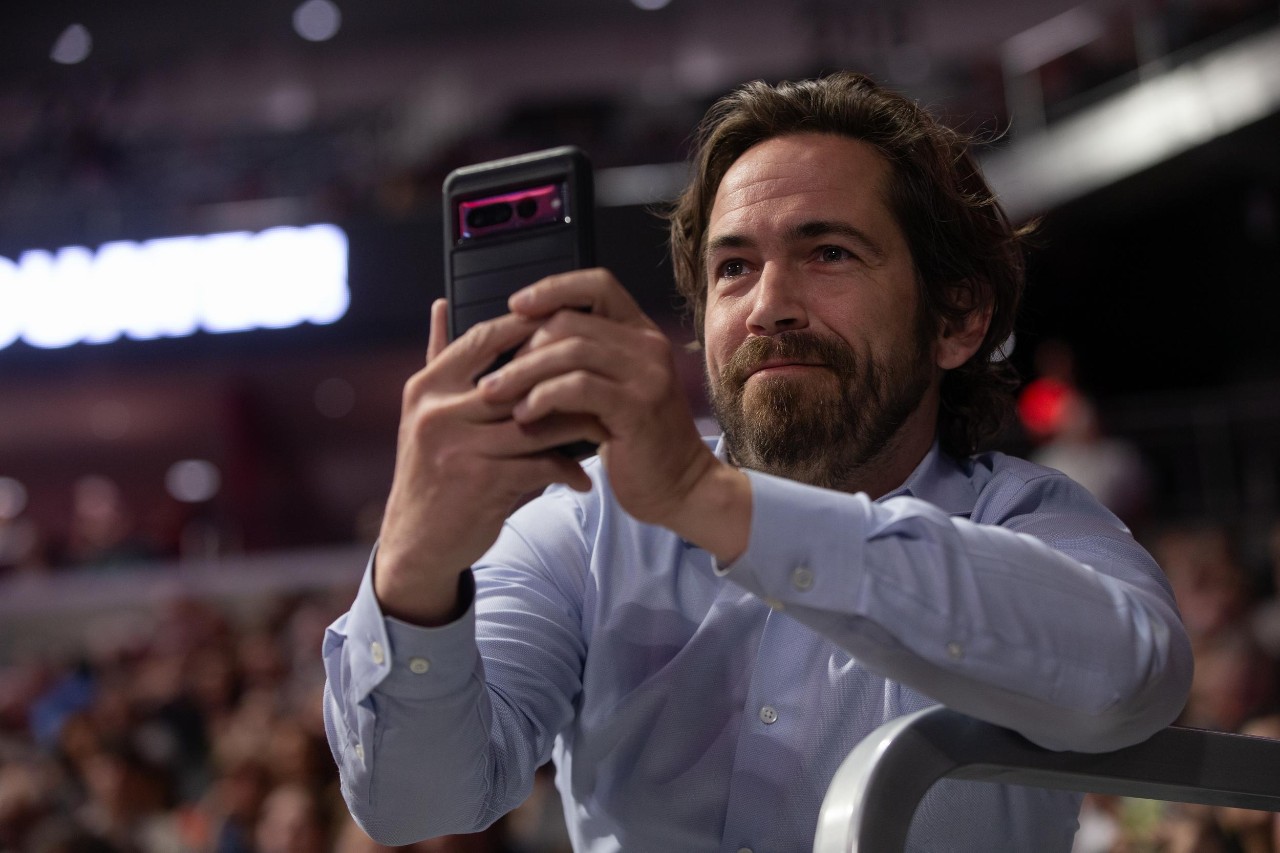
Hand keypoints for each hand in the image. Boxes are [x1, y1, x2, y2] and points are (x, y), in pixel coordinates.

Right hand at [374, 299, 604, 624]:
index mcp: (427, 388)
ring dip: (576, 424)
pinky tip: (583, 477)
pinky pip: (540, 465)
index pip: (483, 338)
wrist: (417, 544)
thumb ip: (439, 360)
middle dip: (564, 376)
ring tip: (604, 425)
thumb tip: (441, 304)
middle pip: (518, 377)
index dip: (529, 327)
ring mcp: (457, 447)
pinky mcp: (480, 482)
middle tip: (602, 375)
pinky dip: (567, 471)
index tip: (568, 326)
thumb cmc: (434, 473)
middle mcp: (437, 412)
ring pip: (536, 422)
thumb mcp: (426, 414)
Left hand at [479, 269, 751, 559]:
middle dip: (522, 343)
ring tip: (496, 394)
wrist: (680, 487)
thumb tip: (521, 340)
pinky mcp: (637, 408)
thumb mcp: (611, 389)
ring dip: (523, 372)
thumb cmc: (635, 441)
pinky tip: (524, 414)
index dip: (553, 288)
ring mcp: (647, 376)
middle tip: (495, 373)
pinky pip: (578, 388)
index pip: (598, 284)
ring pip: (571, 351)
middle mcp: (649, 346)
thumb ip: (582, 361)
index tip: (515, 306)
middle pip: (572, 320)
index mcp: (641, 333)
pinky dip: (542, 397)